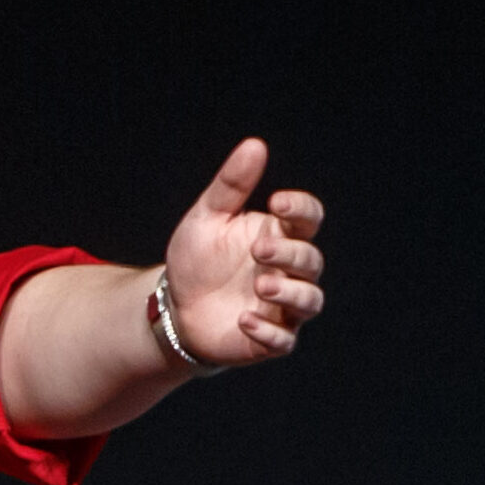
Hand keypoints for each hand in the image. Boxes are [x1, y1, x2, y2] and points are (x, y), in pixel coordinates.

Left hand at [163, 138, 325, 363]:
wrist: (174, 308)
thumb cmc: (197, 259)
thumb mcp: (207, 218)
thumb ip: (231, 186)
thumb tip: (254, 145)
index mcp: (280, 235)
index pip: (310, 218)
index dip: (301, 210)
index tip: (278, 202)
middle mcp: (289, 270)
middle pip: (311, 260)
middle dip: (289, 253)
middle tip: (258, 250)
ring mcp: (283, 306)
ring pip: (310, 301)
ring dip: (290, 293)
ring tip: (261, 285)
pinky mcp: (270, 338)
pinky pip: (283, 339)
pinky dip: (269, 332)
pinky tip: (244, 320)